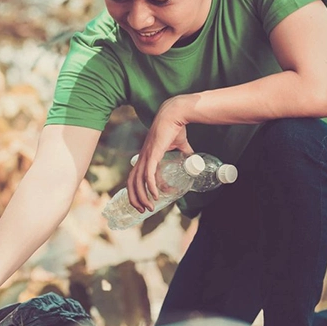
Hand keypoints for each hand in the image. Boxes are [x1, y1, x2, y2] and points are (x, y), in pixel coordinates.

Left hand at [127, 95, 193, 212]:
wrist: (175, 115)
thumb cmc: (175, 128)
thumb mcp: (180, 145)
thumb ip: (185, 153)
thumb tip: (194, 161)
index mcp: (145, 156)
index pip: (135, 177)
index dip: (138, 190)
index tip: (150, 200)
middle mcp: (142, 158)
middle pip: (131, 182)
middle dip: (135, 198)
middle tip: (144, 211)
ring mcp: (146, 156)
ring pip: (138, 181)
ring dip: (143, 197)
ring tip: (150, 208)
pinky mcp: (153, 154)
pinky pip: (148, 174)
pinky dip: (150, 186)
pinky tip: (155, 195)